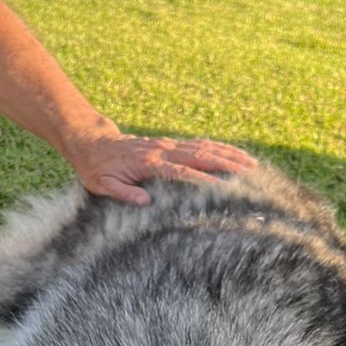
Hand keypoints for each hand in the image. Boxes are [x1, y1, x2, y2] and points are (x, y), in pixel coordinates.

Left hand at [66, 124, 256, 205]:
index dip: (202, 179)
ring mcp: (168, 144)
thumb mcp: (103, 185)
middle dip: (226, 163)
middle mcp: (162, 150)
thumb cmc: (98, 169)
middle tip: (249, 173)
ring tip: (251, 163)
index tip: (222, 188)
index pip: (180, 171)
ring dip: (228, 154)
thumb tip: (144, 201)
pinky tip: (234, 154)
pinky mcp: (170, 143)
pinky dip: (218, 148)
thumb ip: (123, 192)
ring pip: (203, 147)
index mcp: (148, 162)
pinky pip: (198, 144)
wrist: (93, 143)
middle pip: (199, 155)